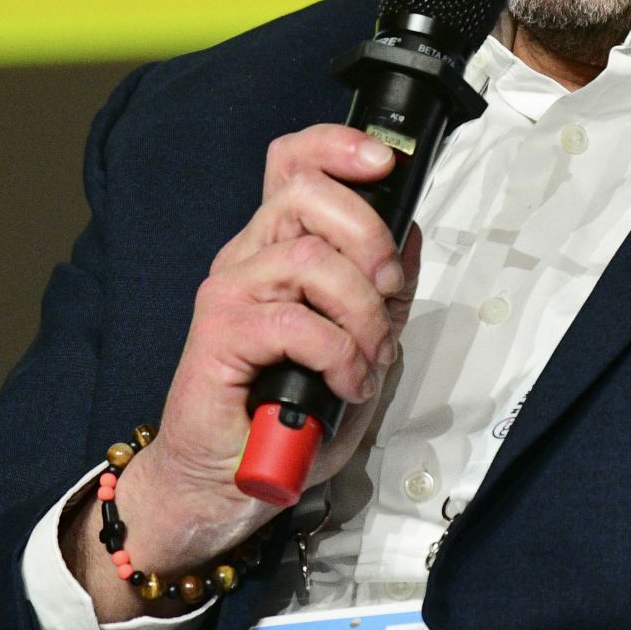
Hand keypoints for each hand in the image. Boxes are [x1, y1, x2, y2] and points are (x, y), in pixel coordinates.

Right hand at [66, 126, 421, 616]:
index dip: (338, 146)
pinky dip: (338, 354)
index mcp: (279, 249)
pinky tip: (344, 384)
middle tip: (387, 291)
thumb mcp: (360, 349)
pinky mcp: (219, 336)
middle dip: (369, 236)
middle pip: (306, 194)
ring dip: (361, 313)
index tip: (386, 161)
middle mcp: (249, 258)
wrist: (225, 483)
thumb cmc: (286, 418)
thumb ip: (384, 294)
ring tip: (368, 360)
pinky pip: (295, 322)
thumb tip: (410, 237)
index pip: (294, 163)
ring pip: (311, 259)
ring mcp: (229, 293)